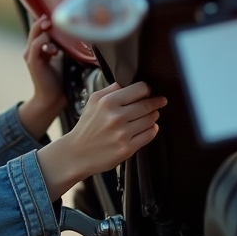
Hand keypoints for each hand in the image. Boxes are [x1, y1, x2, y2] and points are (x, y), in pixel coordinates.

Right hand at [17, 15, 66, 139]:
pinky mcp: (33, 62)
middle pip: (36, 27)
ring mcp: (31, 55)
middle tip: (56, 15)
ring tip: (53, 26)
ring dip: (45, 29)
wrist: (52, 98)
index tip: (61, 13)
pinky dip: (44, 41)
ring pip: (35, 34)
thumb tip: (81, 33)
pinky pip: (36, 46)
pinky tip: (54, 46)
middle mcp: (32, 49)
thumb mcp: (64, 58)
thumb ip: (66, 46)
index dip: (48, 19)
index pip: (40, 27)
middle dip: (45, 20)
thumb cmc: (60, 79)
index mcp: (39, 47)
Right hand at [36, 81, 166, 200]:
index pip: (140, 89)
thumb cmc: (88, 126)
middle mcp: (116, 117)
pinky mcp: (127, 149)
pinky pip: (149, 135)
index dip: (146, 89)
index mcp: (107, 102)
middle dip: (156, 102)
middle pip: (148, 104)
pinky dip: (152, 130)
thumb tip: (131, 82)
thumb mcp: (93, 101)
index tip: (148, 91)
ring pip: (151, 120)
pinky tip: (148, 128)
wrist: (77, 153)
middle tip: (159, 102)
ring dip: (154, 116)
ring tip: (151, 115)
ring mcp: (122, 134)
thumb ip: (112, 89)